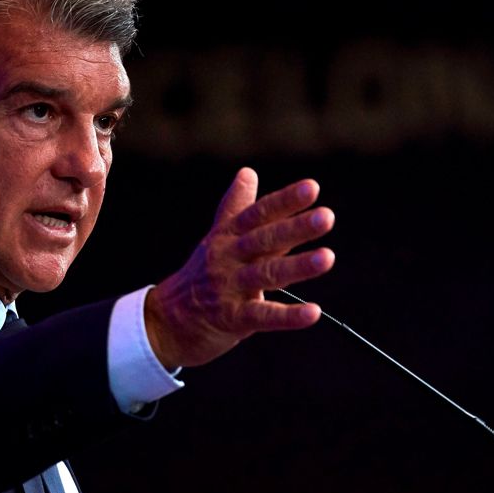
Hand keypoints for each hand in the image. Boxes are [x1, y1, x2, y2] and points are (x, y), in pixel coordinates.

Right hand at [144, 167, 334, 368]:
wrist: (166, 321)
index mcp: (228, 236)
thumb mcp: (216, 238)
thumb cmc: (200, 276)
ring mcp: (228, 288)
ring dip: (298, 266)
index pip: (259, 214)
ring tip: (327, 258)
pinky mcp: (231, 319)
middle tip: (326, 217)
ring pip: (266, 274)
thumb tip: (248, 171)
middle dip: (295, 228)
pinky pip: (262, 316)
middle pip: (264, 239)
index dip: (284, 201)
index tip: (312, 188)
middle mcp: (227, 258)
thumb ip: (237, 207)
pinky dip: (288, 316)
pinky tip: (313, 312)